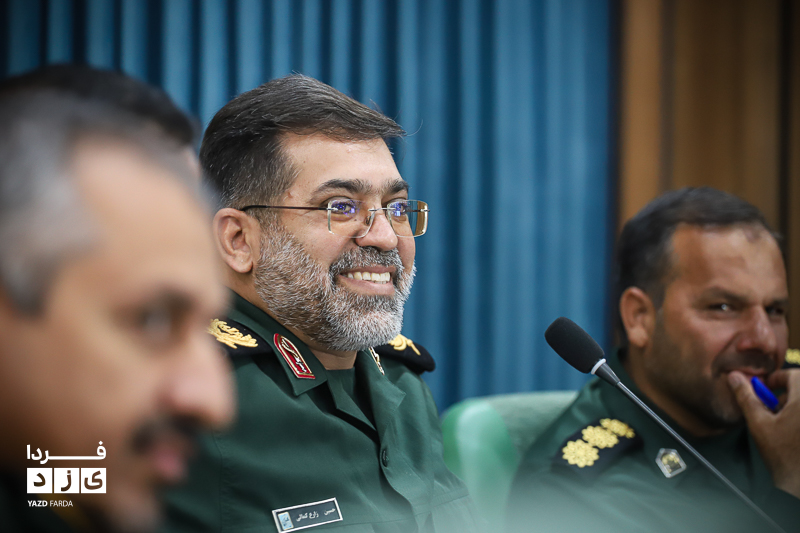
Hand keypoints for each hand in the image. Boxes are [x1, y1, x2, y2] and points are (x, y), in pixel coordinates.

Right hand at [728, 369, 799, 498]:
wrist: (799, 480)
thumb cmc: (781, 454)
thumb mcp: (758, 423)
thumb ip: (747, 397)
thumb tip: (734, 377)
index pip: (795, 374)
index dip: (778, 378)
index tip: (766, 387)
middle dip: (787, 392)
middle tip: (773, 406)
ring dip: (794, 404)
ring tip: (781, 420)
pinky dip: (798, 415)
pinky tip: (791, 430)